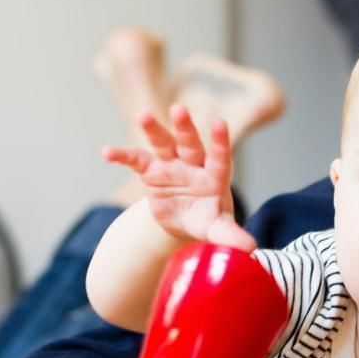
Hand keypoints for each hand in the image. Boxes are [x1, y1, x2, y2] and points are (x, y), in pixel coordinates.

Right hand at [102, 103, 255, 251]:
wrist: (183, 221)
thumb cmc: (207, 220)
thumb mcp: (217, 229)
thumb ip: (231, 235)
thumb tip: (251, 248)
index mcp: (215, 176)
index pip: (219, 157)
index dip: (220, 141)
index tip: (220, 123)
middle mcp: (193, 164)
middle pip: (190, 143)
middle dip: (185, 127)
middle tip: (179, 109)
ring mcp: (171, 164)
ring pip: (163, 143)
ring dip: (153, 129)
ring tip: (143, 115)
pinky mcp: (151, 171)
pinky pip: (136, 159)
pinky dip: (122, 154)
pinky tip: (107, 151)